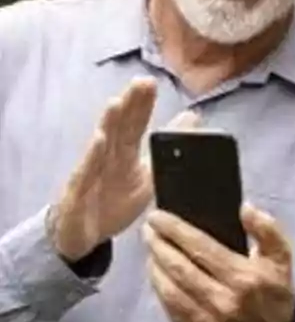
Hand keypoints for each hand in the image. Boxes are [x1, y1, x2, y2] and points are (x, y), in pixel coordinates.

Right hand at [50, 78, 198, 260]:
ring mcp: (90, 175)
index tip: (151, 82)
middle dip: (129, 105)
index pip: (133, 126)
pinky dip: (91, 158)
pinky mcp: (77, 194)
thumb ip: (165, 152)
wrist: (84, 239)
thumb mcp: (147, 178)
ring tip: (117, 103)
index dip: (141, 105)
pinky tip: (98, 141)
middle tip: (142, 83)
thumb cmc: (113, 202)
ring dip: (108, 124)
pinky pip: (84, 174)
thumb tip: (191, 122)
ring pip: (100, 146)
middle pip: (118, 128)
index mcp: (124, 156)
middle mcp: (106, 159)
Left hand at [144, 204, 294, 321]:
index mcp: (244, 278)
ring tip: (150, 249)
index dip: (175, 230)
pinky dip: (160, 289)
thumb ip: (268, 229)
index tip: (157, 216)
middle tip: (148, 228)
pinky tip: (157, 274)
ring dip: (154, 266)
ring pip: (170, 289)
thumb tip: (244, 208)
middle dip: (159, 245)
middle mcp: (224, 301)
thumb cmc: (275, 290)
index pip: (201, 248)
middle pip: (180, 268)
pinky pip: (170, 309)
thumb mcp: (282, 256)